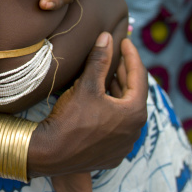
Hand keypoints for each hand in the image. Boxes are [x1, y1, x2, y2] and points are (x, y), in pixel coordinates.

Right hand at [28, 34, 147, 175]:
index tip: (124, 41)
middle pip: (133, 93)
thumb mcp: (87, 85)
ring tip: (107, 75)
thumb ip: (100, 59)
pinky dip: (112, 110)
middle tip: (116, 55)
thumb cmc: (71, 119)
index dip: (131, 55)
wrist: (52, 154)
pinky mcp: (112, 154)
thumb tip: (107, 37)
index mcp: (135, 112)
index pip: (139, 76)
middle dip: (124, 72)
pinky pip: (117, 126)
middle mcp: (135, 131)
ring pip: (125, 111)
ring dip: (118, 92)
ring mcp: (124, 145)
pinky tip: (100, 101)